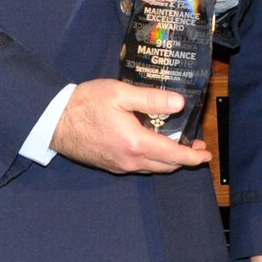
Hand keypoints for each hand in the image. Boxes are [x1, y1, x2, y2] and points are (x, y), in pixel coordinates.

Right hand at [49, 79, 211, 173]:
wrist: (55, 121)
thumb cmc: (86, 104)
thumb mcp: (121, 94)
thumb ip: (152, 99)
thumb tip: (179, 103)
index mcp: (136, 143)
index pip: (174, 155)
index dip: (193, 156)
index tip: (206, 154)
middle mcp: (130, 160)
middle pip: (166, 165)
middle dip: (184, 158)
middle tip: (194, 145)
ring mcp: (119, 166)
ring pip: (152, 167)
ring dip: (167, 159)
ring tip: (176, 144)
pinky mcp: (110, 165)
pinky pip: (138, 166)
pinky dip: (151, 159)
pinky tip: (150, 144)